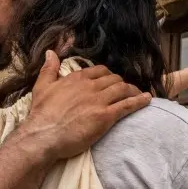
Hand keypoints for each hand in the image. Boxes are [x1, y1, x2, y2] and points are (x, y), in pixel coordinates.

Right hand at [24, 51, 151, 159]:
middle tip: (126, 90)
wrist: (43, 135)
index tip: (111, 82)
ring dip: (133, 90)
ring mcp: (99, 101)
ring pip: (123, 89)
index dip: (108, 76)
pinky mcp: (105, 116)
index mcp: (77, 78)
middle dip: (121, 84)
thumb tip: (50, 52)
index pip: (99, 71)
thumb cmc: (41, 114)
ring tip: (138, 94)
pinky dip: (139, 101)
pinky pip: (127, 105)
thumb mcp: (41, 86)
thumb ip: (48, 68)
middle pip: (114, 79)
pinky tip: (147, 100)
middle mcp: (90, 86)